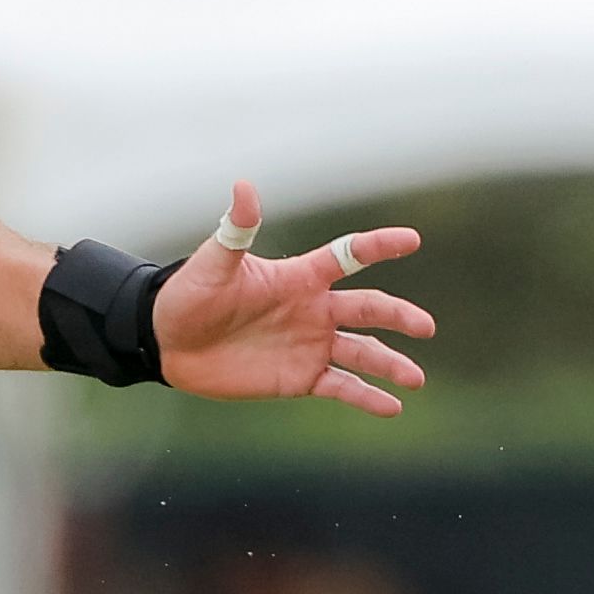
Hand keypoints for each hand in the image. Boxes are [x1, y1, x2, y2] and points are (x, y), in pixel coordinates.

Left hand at [151, 182, 431, 414]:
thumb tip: (244, 185)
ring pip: (363, 352)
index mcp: (299, 277)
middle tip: (425, 326)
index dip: (379, 246)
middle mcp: (314, 309)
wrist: (168, 342)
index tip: (412, 240)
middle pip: (368, 308)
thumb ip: (235, 231)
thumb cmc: (189, 295)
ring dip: (391, 364)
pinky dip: (367, 397)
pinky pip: (342, 387)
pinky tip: (392, 407)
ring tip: (416, 378)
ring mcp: (311, 344)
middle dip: (399, 316)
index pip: (348, 256)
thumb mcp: (213, 263)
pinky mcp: (301, 377)